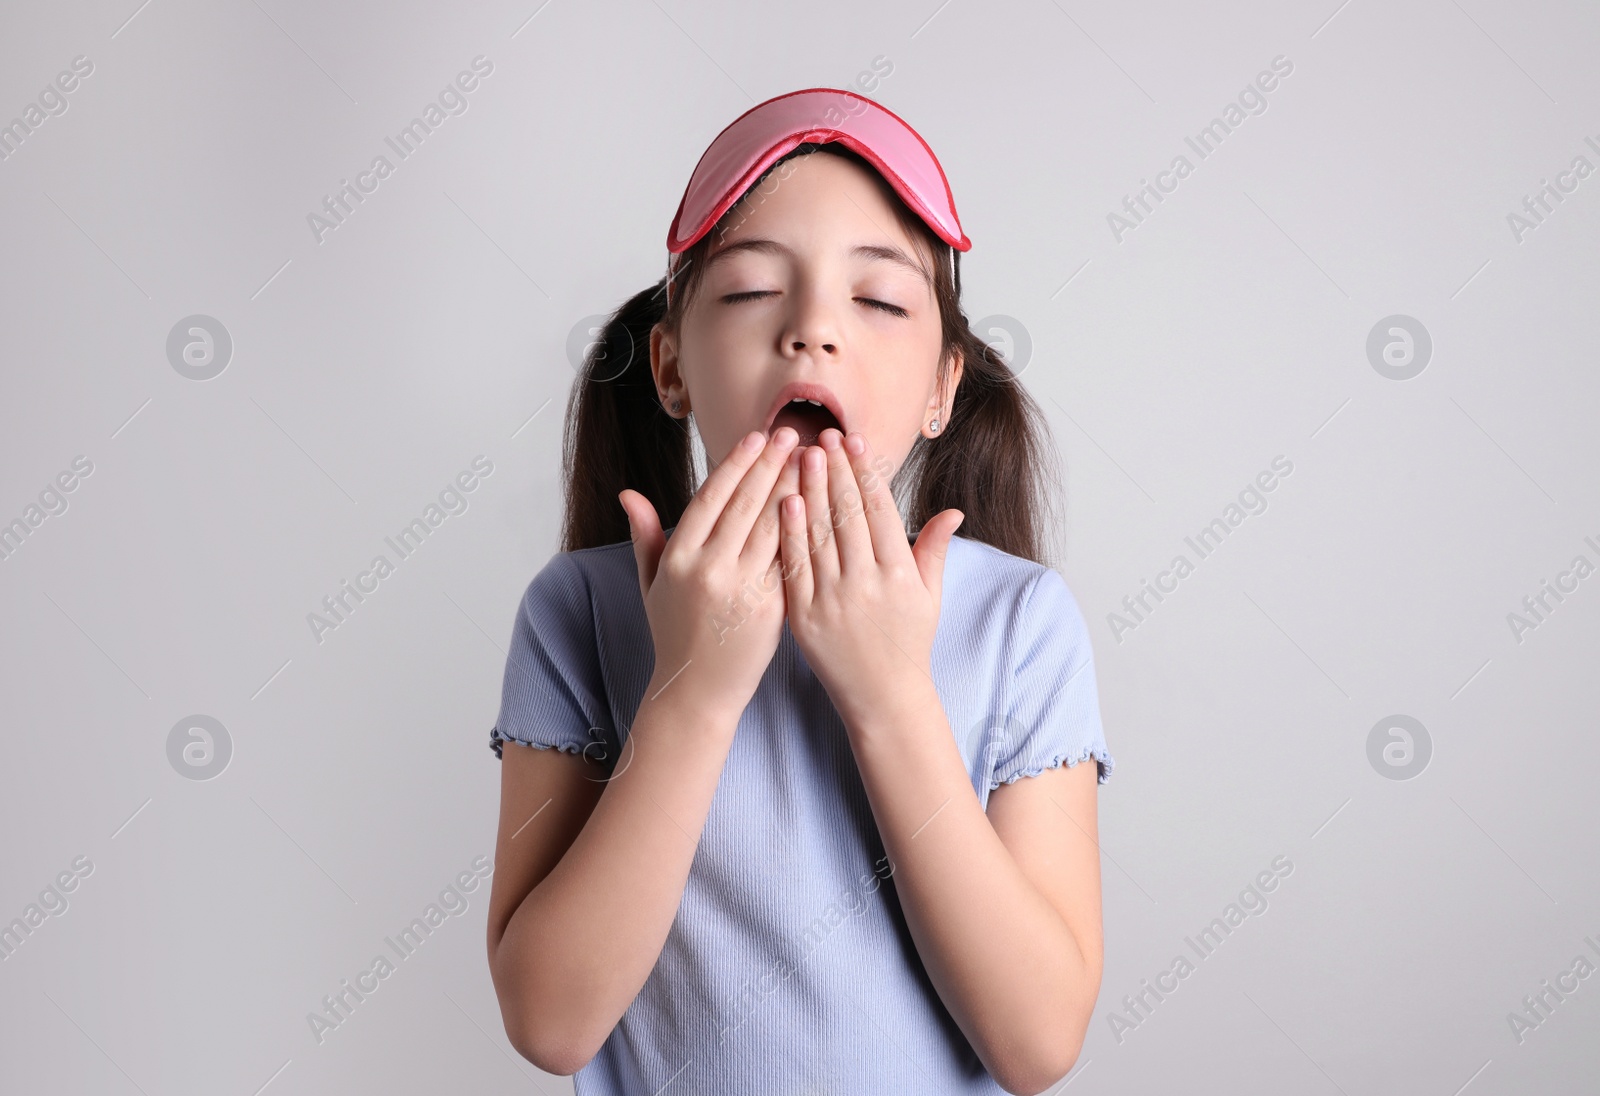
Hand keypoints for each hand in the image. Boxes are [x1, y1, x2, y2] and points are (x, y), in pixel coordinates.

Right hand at [619, 427, 801, 720]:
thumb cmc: (675, 633)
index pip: (712, 497)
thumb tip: (628, 494)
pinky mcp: (770, 609)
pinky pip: (790, 560)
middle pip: (746, 504)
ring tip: (814, 460)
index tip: (757, 436)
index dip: (737, 464)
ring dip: (795, 489)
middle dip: (772, 464)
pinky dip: (805, 530)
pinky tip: (821, 507)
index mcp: (679, 557)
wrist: (697, 691)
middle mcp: (708, 569)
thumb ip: (646, 536)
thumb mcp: (652, 584)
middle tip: (795, 434)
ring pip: (773, 527)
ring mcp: (741, 590)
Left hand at [777, 428, 963, 727]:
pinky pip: (795, 566)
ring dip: (810, 490)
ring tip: (802, 455)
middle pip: (847, 514)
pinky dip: (790, 532)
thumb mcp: (929, 596)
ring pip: (819, 534)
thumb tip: (954, 511)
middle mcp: (867, 585)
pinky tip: (786, 501)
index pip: (880, 511)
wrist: (882, 697)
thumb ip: (933, 550)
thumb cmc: (908, 642)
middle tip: (823, 436)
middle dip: (835, 470)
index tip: (854, 442)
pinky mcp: (804, 617)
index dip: (866, 472)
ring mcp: (833, 601)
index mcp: (900, 575)